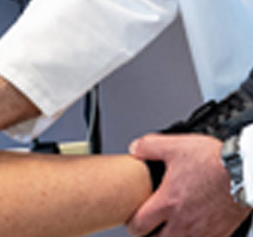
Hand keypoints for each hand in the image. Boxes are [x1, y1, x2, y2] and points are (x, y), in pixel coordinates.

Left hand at [126, 132, 250, 236]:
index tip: (133, 217)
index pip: (139, 226)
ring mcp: (203, 232)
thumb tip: (133, 150)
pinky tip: (191, 230)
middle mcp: (184, 222)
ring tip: (168, 228)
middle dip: (149, 235)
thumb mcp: (173, 145)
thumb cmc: (212, 160)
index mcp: (168, 202)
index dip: (131, 223)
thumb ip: (147, 147)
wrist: (243, 171)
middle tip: (148, 225)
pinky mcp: (220, 234)